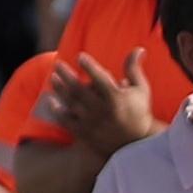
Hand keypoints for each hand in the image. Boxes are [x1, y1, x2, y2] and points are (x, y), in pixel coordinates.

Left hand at [43, 49, 162, 157]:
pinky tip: (51, 101)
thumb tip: (138, 48)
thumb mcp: (141, 89)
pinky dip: (57, 111)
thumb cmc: (139, 112)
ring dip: (60, 89)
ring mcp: (92, 122)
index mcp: (116, 98)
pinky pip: (66, 121)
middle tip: (58, 64)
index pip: (100, 78)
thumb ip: (133, 69)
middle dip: (66, 74)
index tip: (80, 56)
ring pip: (71, 103)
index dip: (89, 66)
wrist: (136, 144)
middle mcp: (102, 110)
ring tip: (53, 78)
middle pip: (79, 89)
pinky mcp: (85, 133)